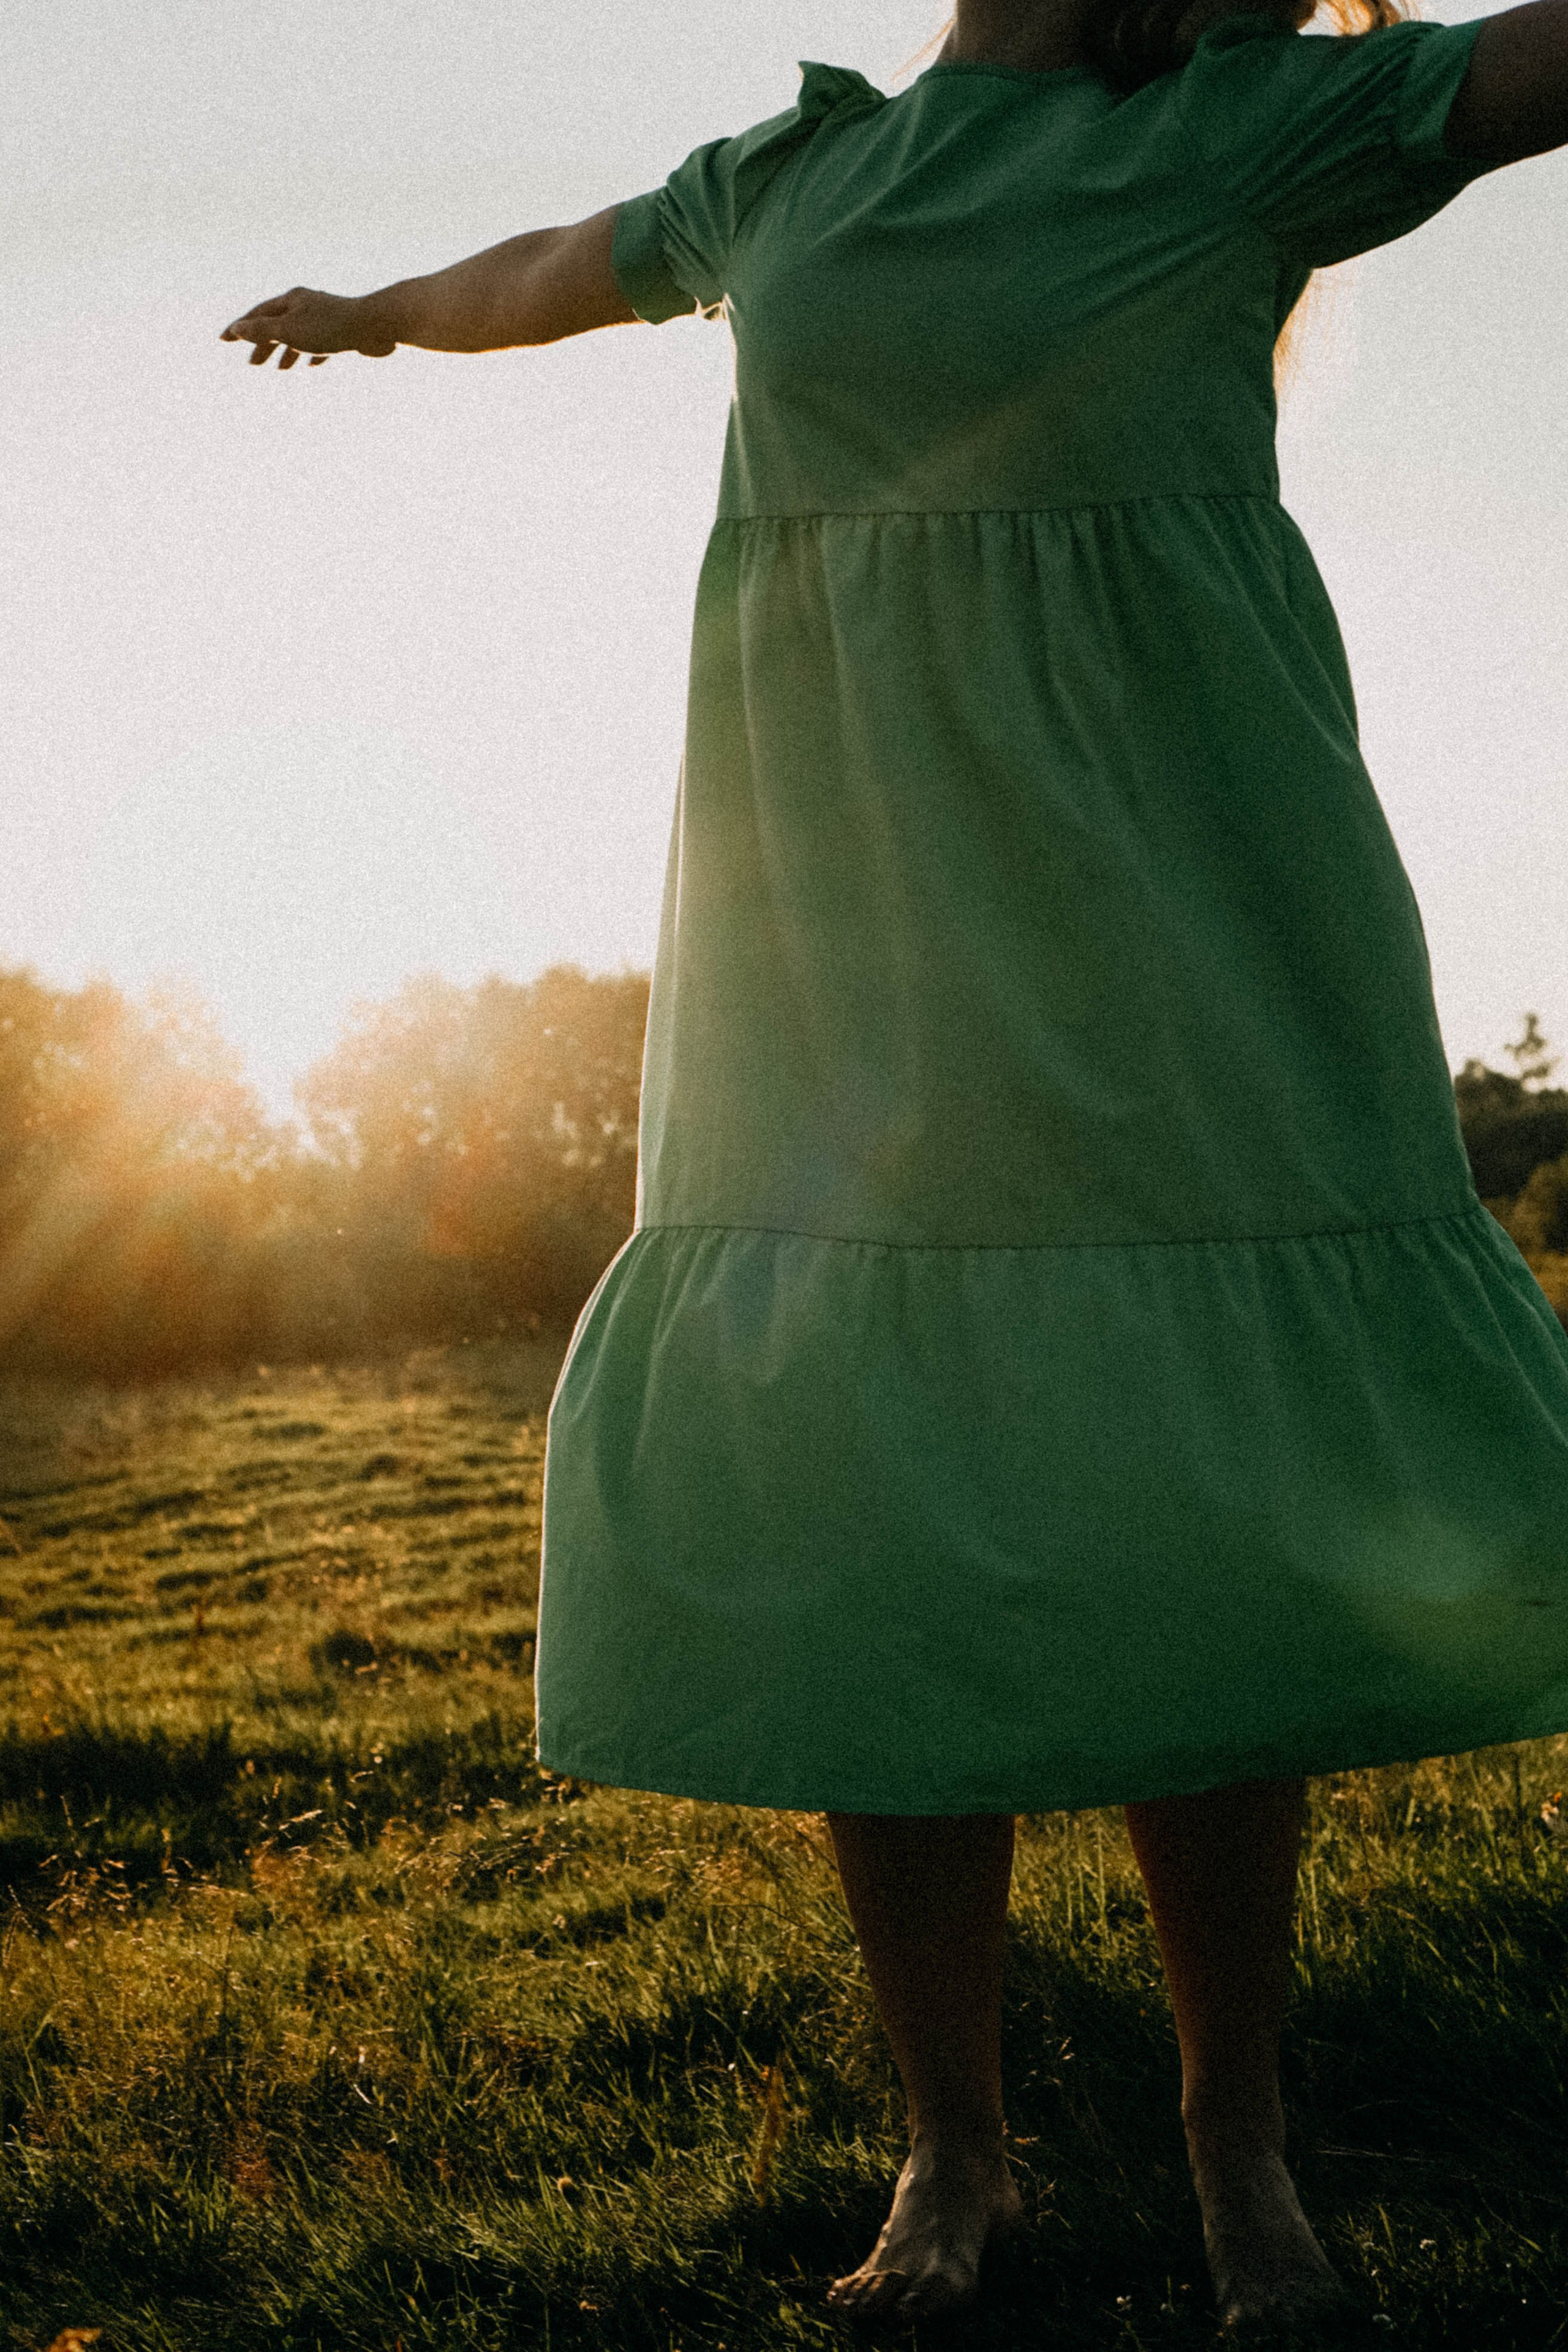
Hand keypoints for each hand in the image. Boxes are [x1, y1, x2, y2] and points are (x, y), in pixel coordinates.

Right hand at [220, 287, 395, 367]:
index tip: (223, 339)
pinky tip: (310, 365)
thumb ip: (264, 330)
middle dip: (263, 344)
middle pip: (278, 324)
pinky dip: (311, 353)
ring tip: (280, 370)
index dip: (240, 328)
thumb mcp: (291, 331)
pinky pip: (322, 343)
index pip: (258, 314)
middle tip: (252, 364)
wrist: (376, 325)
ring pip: (299, 334)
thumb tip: (237, 328)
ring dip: (286, 351)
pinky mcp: (343, 331)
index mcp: (291, 300)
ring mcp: (325, 317)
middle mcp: (307, 304)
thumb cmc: (332, 327)